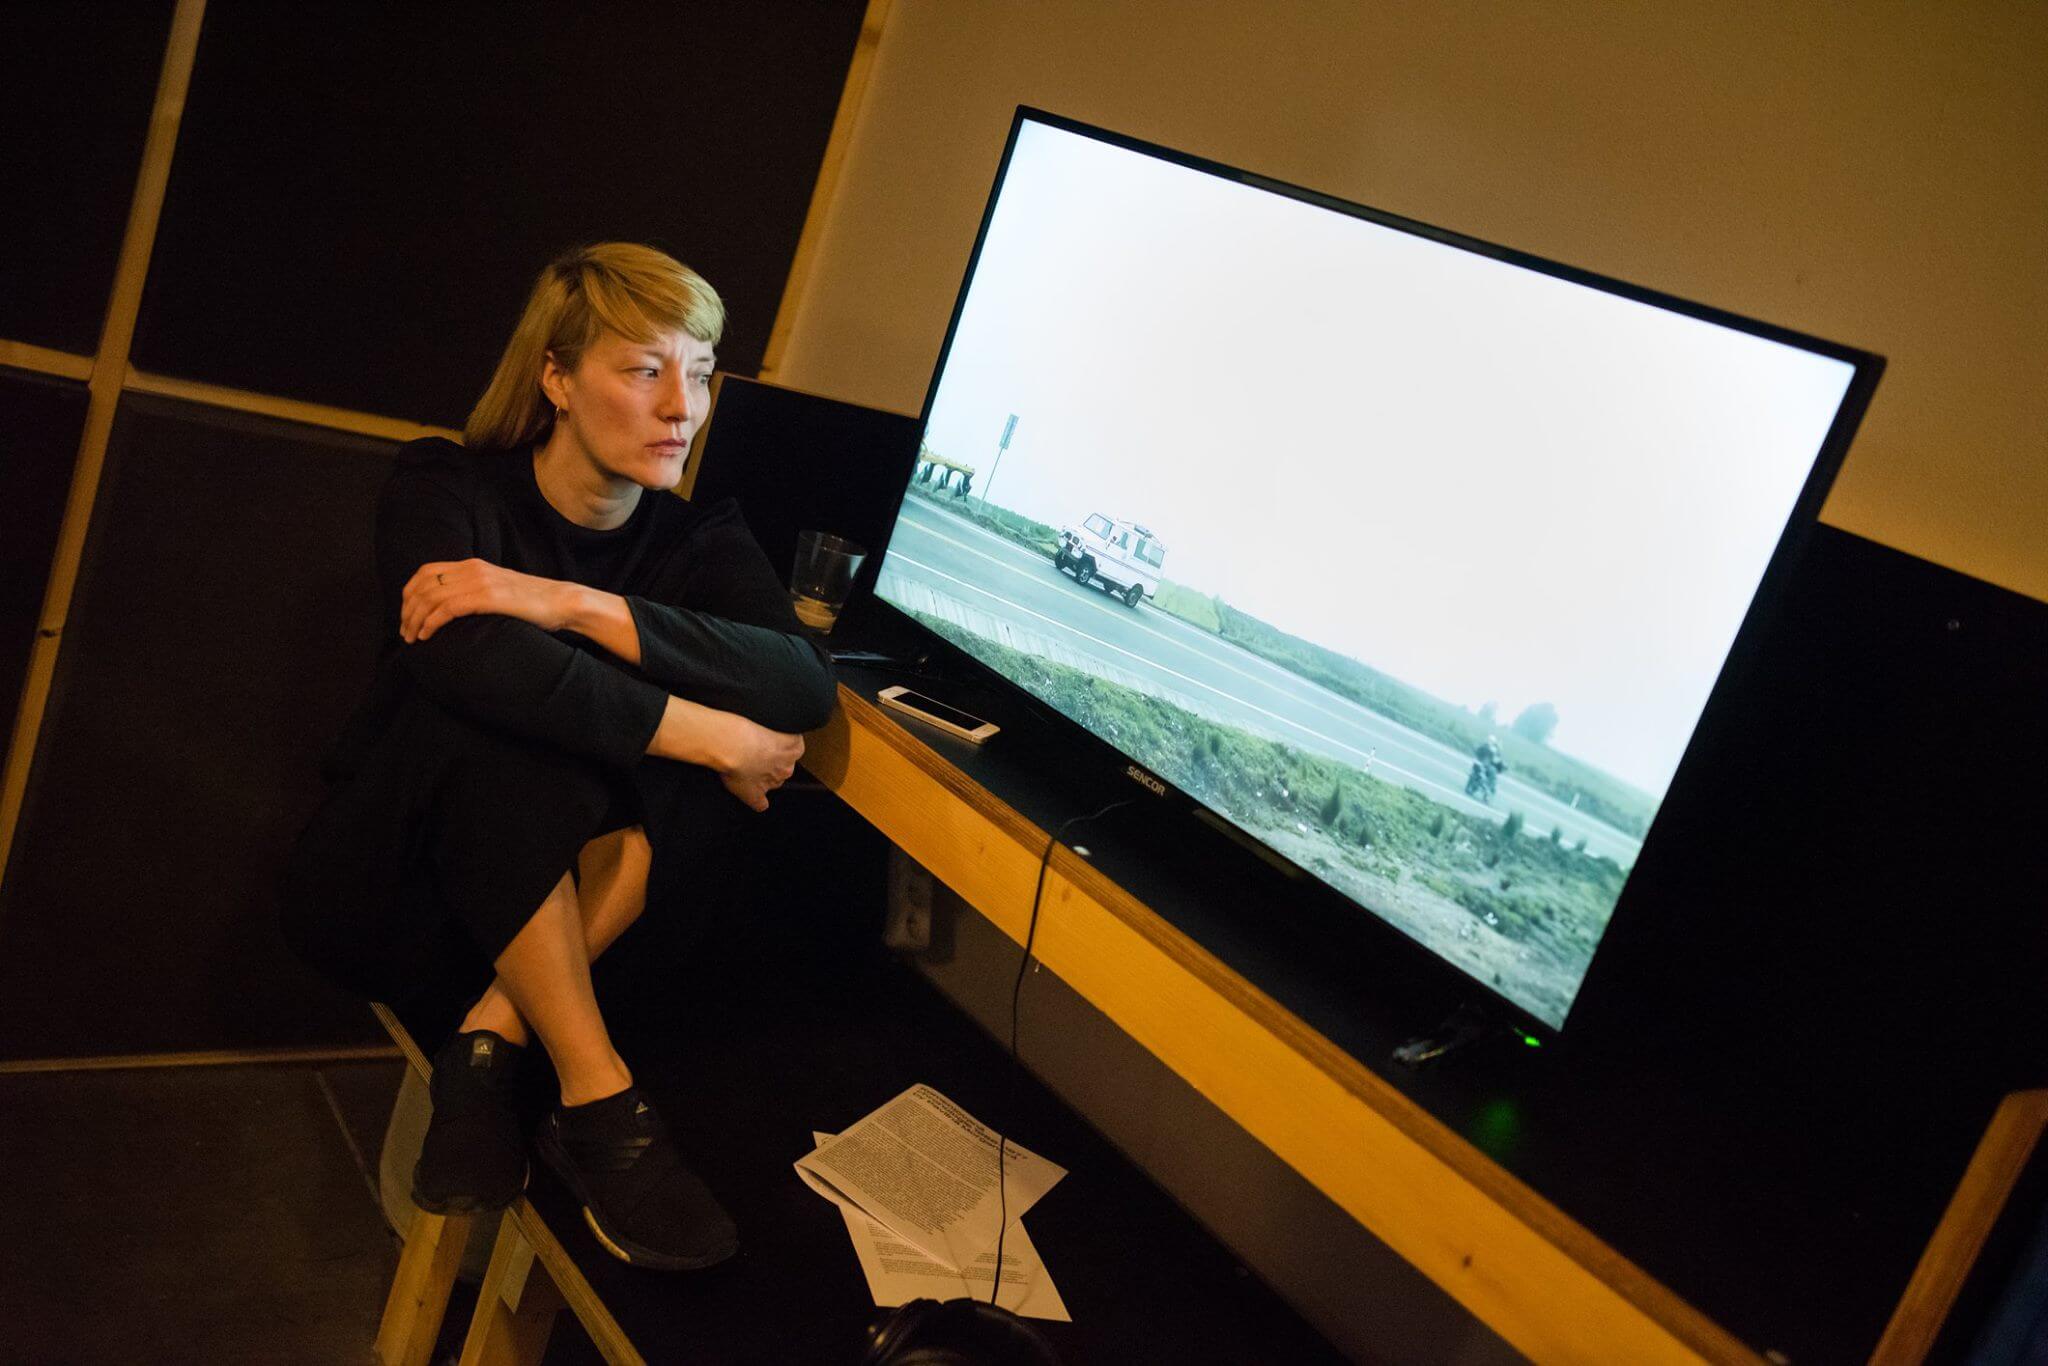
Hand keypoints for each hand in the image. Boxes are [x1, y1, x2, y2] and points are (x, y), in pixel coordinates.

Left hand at [400, 559, 580, 642]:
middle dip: (407, 610)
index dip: (409, 593)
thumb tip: (455, 608)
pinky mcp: (488, 597)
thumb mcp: (499, 590)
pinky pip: (447, 608)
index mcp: (473, 565)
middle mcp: (472, 569)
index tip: (406, 614)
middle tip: (404, 632)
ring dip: (415, 619)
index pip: (426, 571)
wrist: (562, 602)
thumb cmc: (534, 603)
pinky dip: (431, 623)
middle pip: (423, 585)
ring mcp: (480, 582)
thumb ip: (477, 591)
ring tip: (412, 638)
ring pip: (431, 597)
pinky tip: (427, 635)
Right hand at [706, 711, 804, 811]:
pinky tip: (752, 795)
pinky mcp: (755, 794)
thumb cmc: (747, 726)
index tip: (768, 743)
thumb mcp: (769, 716)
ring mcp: (771, 782)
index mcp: (794, 748)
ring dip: (764, 777)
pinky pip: (760, 803)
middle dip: (773, 763)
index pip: (793, 750)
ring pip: (774, 782)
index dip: (779, 748)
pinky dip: (756, 800)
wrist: (732, 742)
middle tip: (756, 753)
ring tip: (747, 765)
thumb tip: (778, 719)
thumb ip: (777, 725)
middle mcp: (786, 767)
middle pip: (784, 768)